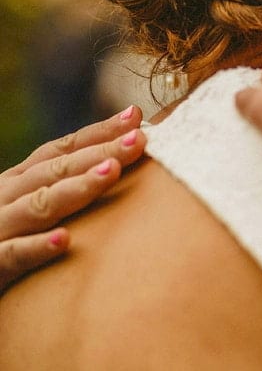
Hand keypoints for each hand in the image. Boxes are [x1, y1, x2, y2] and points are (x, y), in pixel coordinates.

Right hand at [0, 106, 146, 289]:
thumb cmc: (6, 240)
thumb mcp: (28, 208)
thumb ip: (61, 188)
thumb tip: (117, 166)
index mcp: (18, 181)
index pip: (62, 150)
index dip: (98, 133)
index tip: (135, 117)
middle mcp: (6, 197)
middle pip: (58, 170)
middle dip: (100, 152)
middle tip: (138, 140)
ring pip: (39, 205)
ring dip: (75, 187)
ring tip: (111, 171)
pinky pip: (13, 254)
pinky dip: (37, 246)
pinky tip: (65, 239)